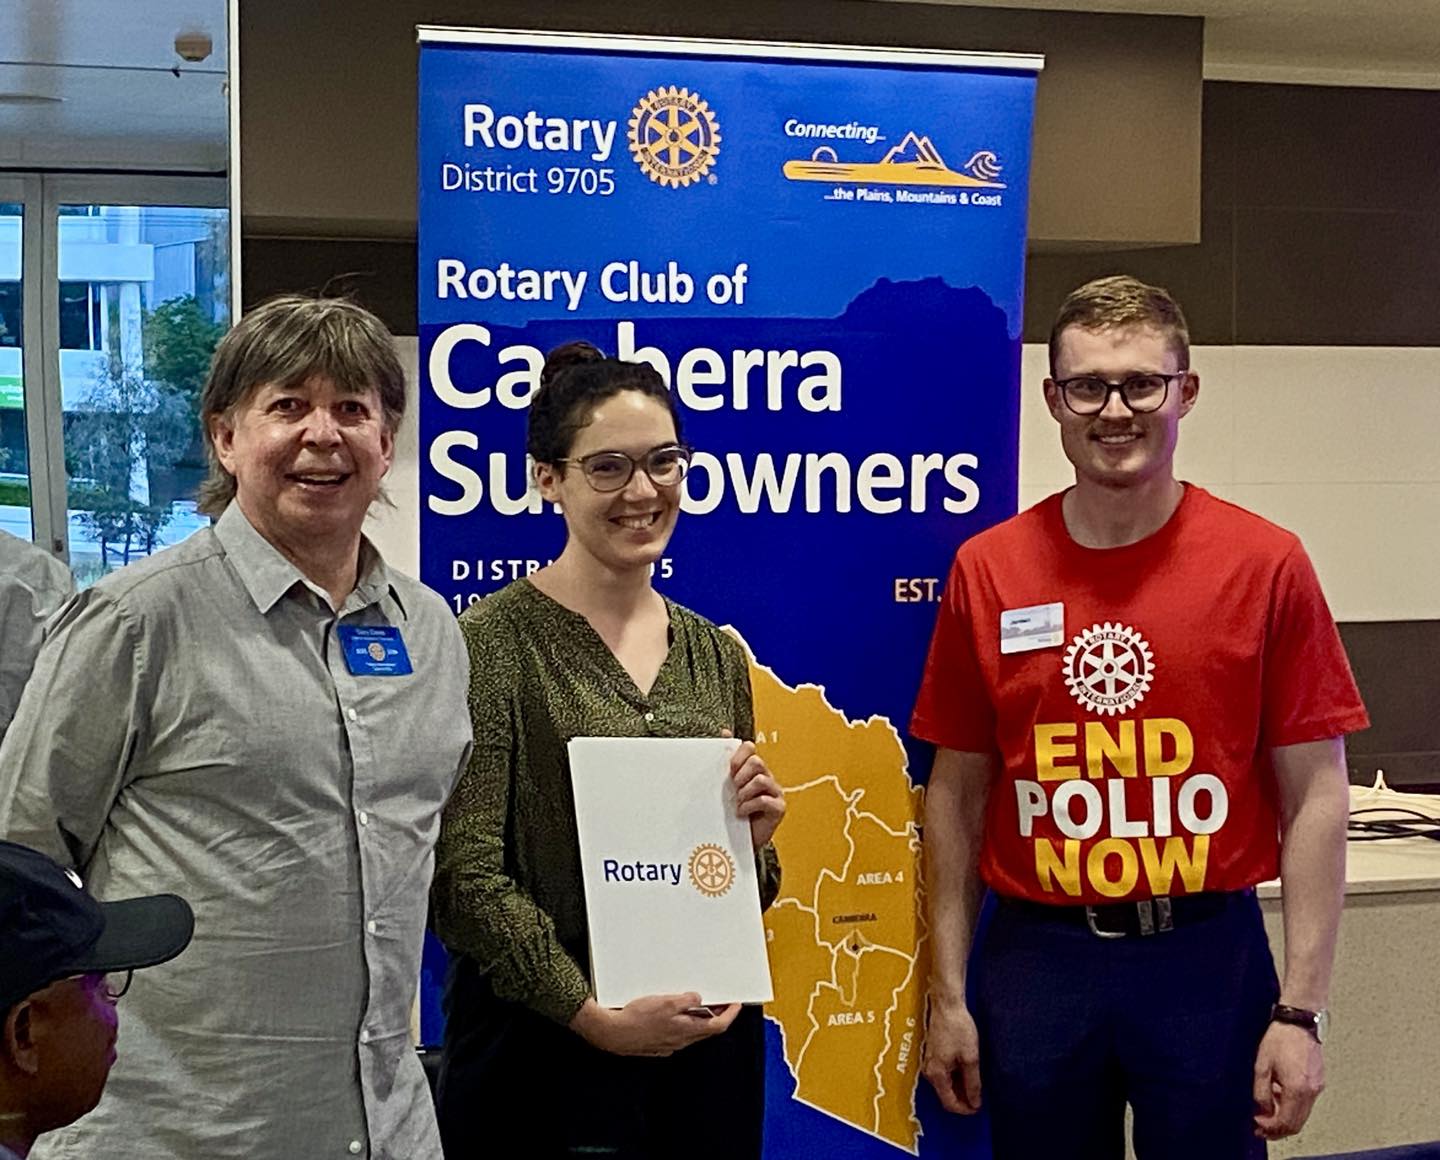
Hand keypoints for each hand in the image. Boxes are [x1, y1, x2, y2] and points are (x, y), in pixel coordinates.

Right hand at [569, 994, 740, 1056]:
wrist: (613, 1034)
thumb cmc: (637, 1019)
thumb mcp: (666, 1002)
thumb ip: (685, 1000)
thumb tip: (698, 998)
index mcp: (687, 1030)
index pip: (718, 1025)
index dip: (730, 1015)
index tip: (736, 1005)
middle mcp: (681, 1040)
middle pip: (707, 1030)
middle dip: (718, 1015)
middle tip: (722, 1002)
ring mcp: (670, 1044)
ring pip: (693, 1032)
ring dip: (700, 1019)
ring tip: (700, 1004)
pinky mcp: (659, 1044)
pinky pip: (679, 1034)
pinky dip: (685, 1023)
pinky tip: (677, 1014)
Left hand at [729, 740, 785, 848]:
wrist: (738, 841)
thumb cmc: (733, 811)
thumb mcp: (726, 785)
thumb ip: (727, 761)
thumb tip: (724, 732)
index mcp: (753, 770)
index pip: (750, 748)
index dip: (738, 755)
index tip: (729, 769)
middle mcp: (766, 777)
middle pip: (757, 762)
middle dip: (741, 774)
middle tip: (734, 787)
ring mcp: (775, 792)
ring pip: (760, 779)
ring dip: (744, 792)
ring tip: (738, 802)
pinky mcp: (778, 808)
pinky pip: (765, 800)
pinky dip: (749, 806)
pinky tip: (742, 812)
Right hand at [923, 997, 982, 1114]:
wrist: (946, 1005)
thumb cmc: (958, 1028)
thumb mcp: (970, 1058)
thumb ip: (972, 1083)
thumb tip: (975, 1102)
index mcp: (937, 1074)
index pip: (949, 1103)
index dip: (965, 1109)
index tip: (979, 1107)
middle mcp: (929, 1071)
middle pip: (946, 1094)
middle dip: (963, 1098)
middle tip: (981, 1095)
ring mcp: (929, 1062)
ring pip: (946, 1084)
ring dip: (960, 1087)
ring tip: (977, 1081)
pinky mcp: (933, 1054)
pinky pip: (944, 1073)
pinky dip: (956, 1076)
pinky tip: (968, 1069)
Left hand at [1253, 1021, 1324, 1138]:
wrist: (1299, 1022)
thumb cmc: (1280, 1039)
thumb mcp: (1262, 1066)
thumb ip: (1261, 1093)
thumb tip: (1262, 1112)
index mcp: (1298, 1089)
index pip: (1287, 1123)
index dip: (1271, 1128)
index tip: (1257, 1126)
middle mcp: (1311, 1091)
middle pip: (1297, 1123)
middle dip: (1278, 1129)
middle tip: (1262, 1128)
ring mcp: (1317, 1087)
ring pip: (1302, 1115)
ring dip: (1285, 1119)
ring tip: (1267, 1115)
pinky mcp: (1318, 1081)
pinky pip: (1306, 1103)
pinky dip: (1292, 1108)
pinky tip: (1278, 1099)